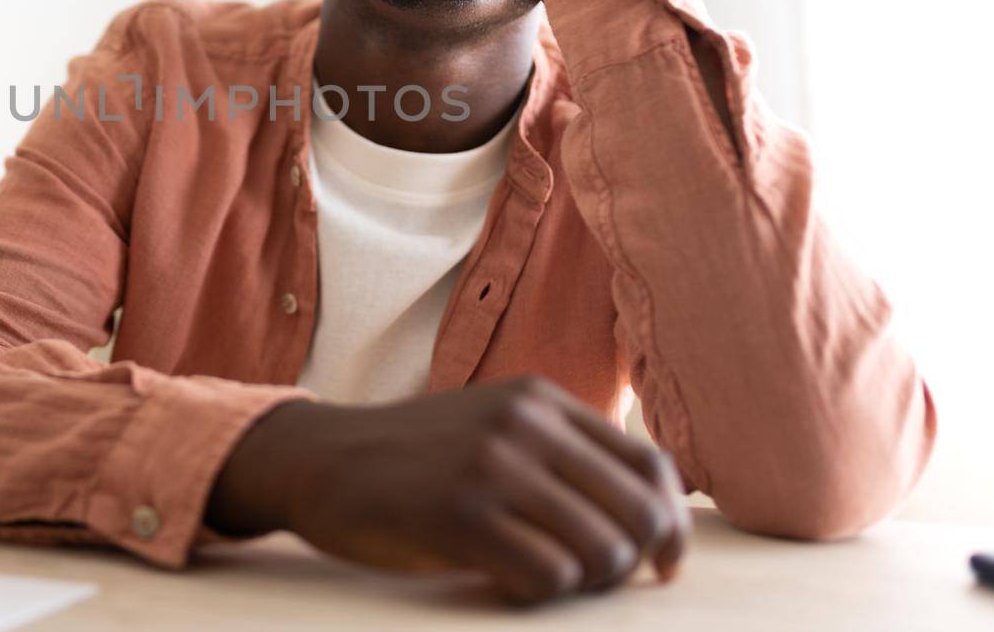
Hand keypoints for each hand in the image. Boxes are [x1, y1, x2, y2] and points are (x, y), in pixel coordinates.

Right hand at [205, 375, 690, 606]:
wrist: (321, 460)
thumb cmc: (415, 461)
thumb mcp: (494, 428)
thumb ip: (560, 452)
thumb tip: (653, 513)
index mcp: (542, 399)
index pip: (650, 464)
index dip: (672, 524)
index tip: (662, 564)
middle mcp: (526, 424)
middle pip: (640, 512)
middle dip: (633, 563)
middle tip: (596, 581)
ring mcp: (493, 466)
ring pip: (602, 550)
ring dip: (584, 583)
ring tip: (541, 576)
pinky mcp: (461, 513)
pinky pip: (548, 576)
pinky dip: (538, 593)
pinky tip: (503, 580)